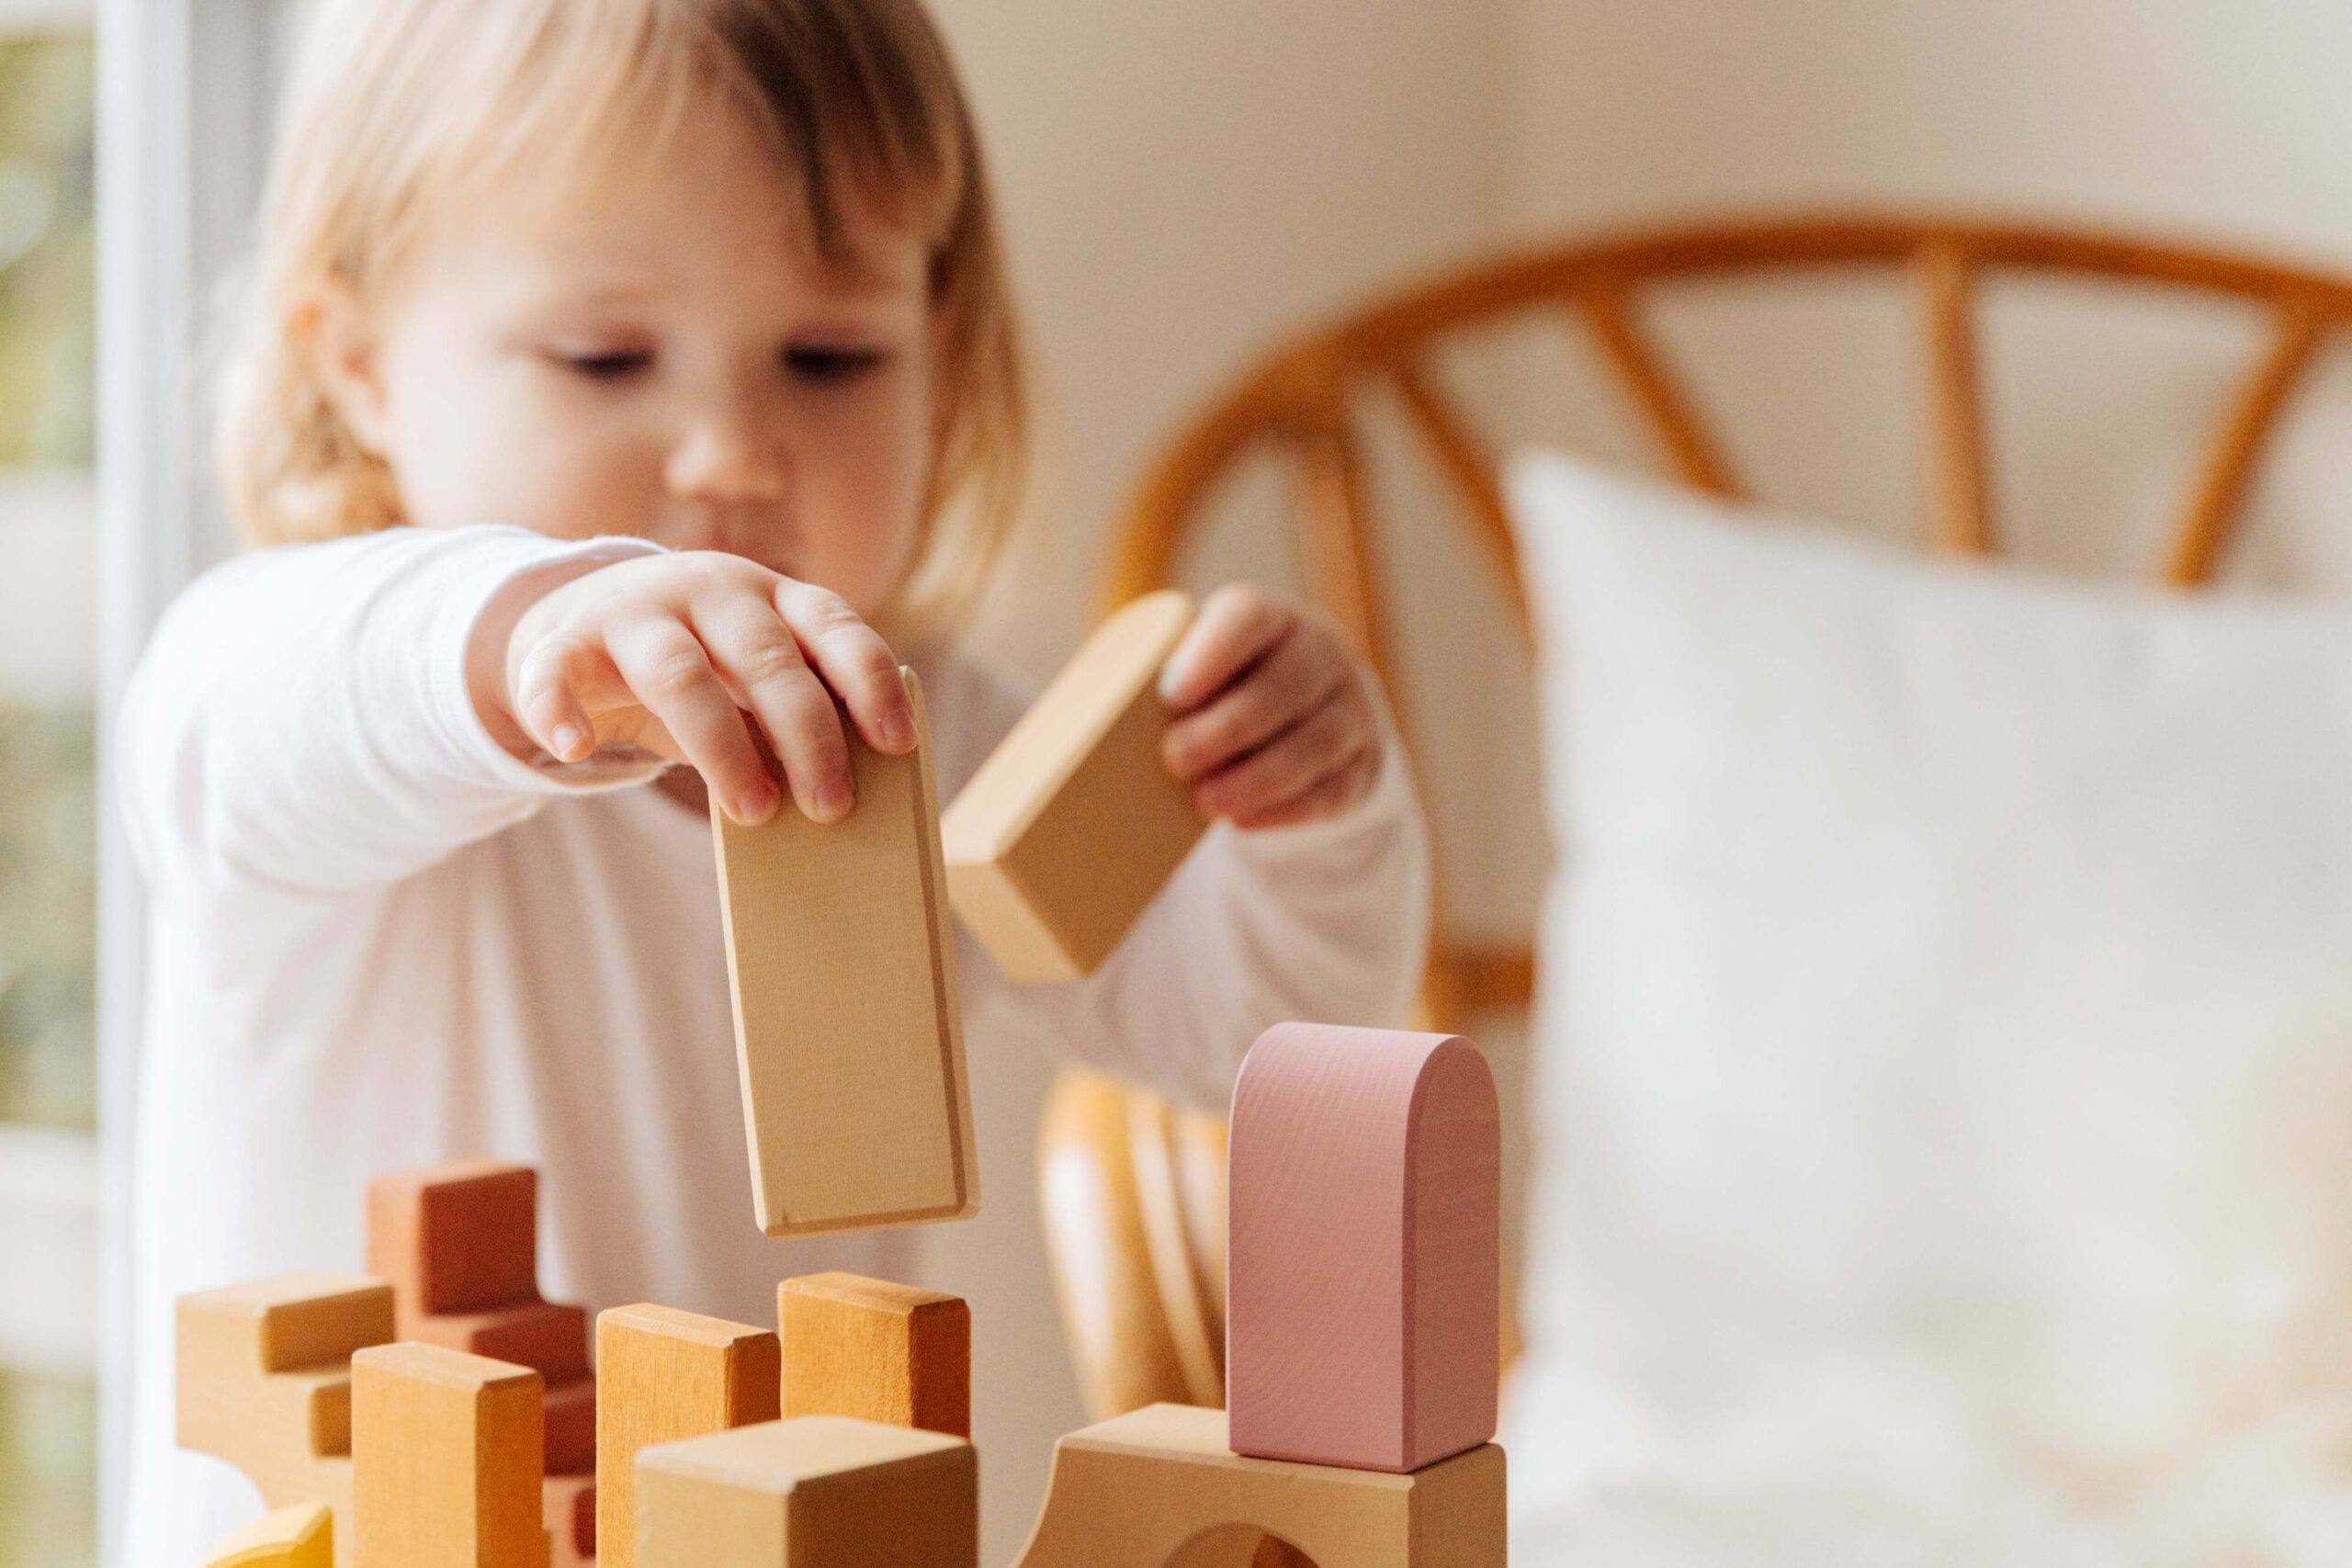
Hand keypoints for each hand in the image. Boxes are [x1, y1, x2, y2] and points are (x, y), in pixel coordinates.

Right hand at [473, 551, 913, 825]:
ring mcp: (634, 609)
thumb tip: (841, 791)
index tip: (897, 743)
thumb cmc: (697, 666)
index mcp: (770, 595)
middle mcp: (708, 589)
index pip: (833, 625)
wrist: (577, 623)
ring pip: (679, 672)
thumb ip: (789, 714)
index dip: (869, 681)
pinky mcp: (563, 638)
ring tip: (752, 811)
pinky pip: (555, 669)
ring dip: (721, 745)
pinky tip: (575, 748)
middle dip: (806, 734)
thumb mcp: (750, 677)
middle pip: (765, 657)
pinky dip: (561, 708)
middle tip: (830, 807)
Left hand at [1157, 585, 1384, 830]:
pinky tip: (1243, 821)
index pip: (1249, 619)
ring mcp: (1349, 709)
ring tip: (1205, 803)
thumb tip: (1076, 721)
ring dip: (1257, 777)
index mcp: (1268, 618)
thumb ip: (1154, 676)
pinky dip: (1286, 809)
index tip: (1171, 693)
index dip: (1212, 654)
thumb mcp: (1197, 662)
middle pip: (1282, 688)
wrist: (1308, 699)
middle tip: (1174, 759)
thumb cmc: (1223, 683)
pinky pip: (1332, 788)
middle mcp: (1318, 655)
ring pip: (1314, 744)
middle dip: (1227, 728)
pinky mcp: (1362, 762)